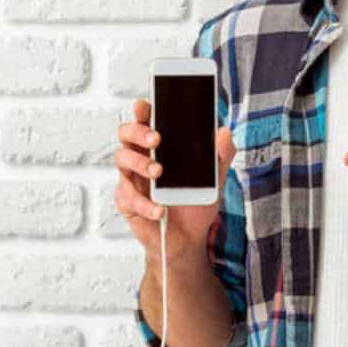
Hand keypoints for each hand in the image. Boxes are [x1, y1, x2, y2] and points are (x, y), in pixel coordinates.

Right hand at [115, 97, 235, 269]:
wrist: (187, 241)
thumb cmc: (194, 206)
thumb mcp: (213, 180)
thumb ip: (219, 156)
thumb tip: (225, 132)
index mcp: (159, 148)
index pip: (146, 122)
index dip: (142, 110)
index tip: (146, 105)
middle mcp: (141, 158)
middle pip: (126, 134)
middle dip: (138, 132)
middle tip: (156, 138)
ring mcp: (131, 179)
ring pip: (122, 160)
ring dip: (140, 163)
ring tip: (158, 172)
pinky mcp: (127, 202)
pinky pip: (129, 197)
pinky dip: (146, 204)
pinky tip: (160, 209)